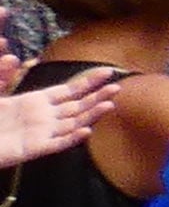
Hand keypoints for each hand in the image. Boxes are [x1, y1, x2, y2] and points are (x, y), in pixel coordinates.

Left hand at [0, 57, 119, 170]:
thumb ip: (3, 75)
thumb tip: (13, 57)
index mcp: (35, 102)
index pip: (69, 90)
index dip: (89, 81)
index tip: (107, 71)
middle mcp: (44, 117)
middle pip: (77, 106)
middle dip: (98, 97)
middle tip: (118, 87)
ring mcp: (41, 133)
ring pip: (73, 123)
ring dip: (91, 115)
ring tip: (110, 105)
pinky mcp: (33, 149)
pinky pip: (56, 144)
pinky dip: (71, 138)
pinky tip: (85, 131)